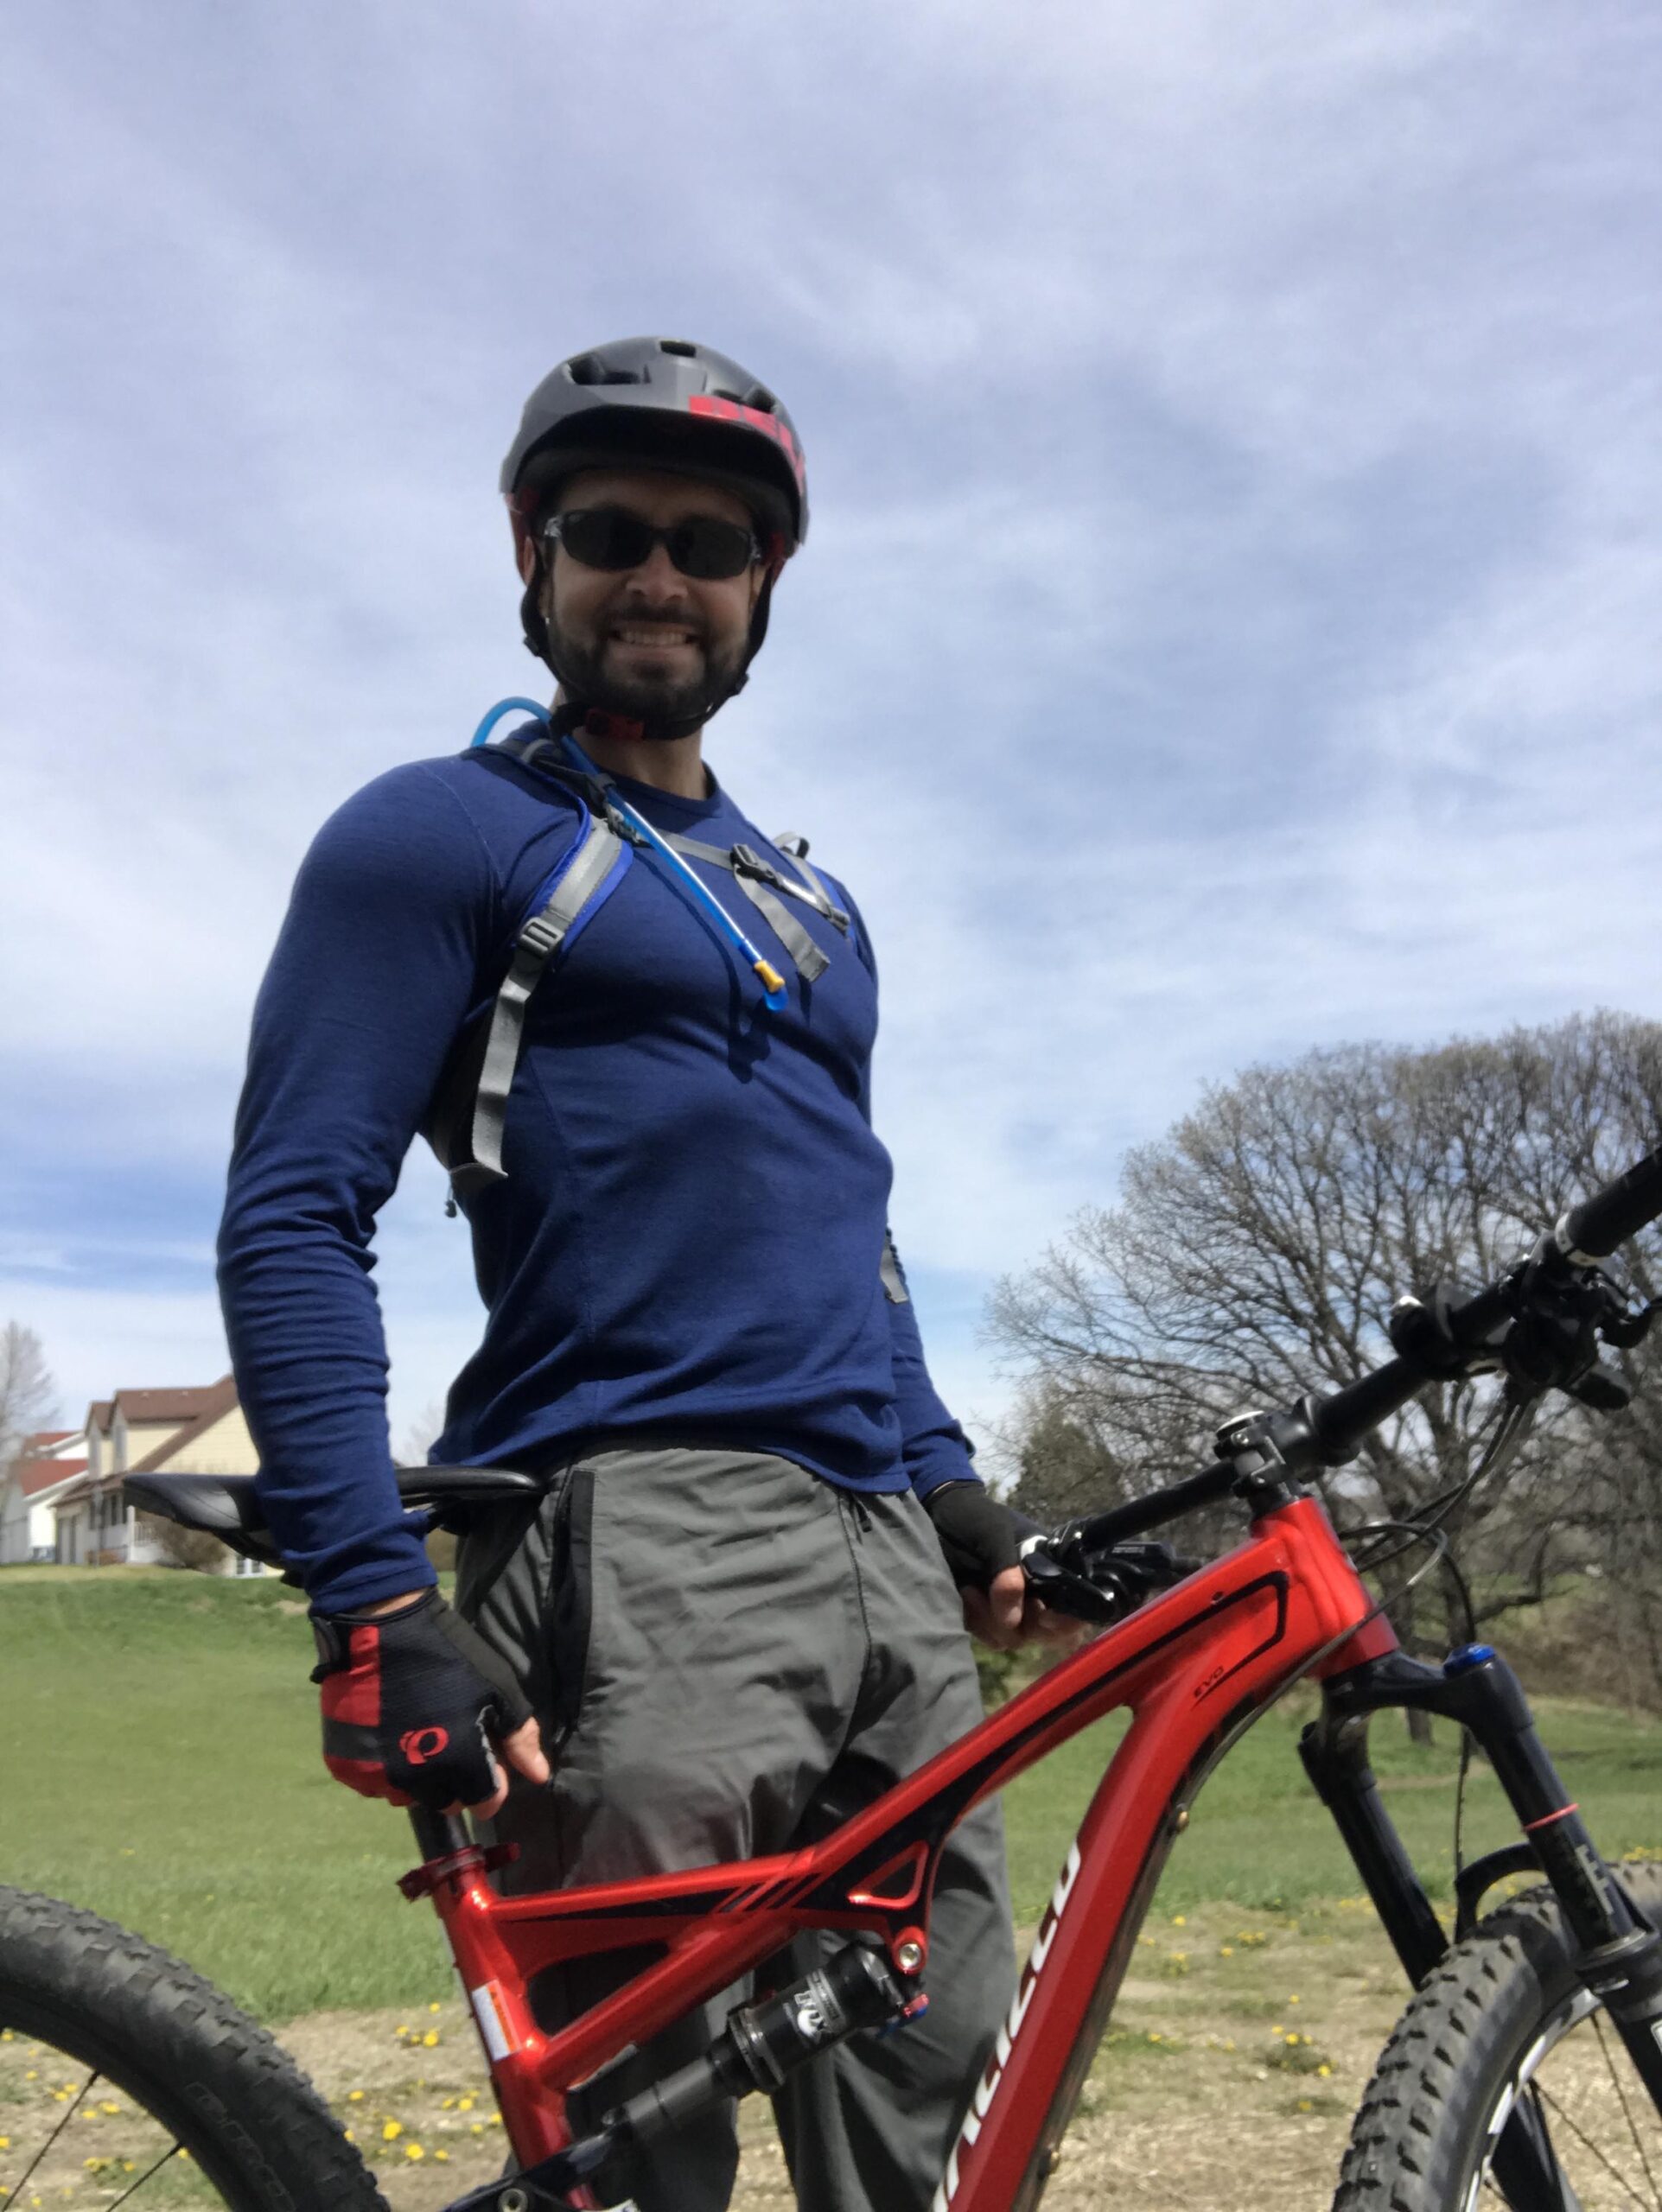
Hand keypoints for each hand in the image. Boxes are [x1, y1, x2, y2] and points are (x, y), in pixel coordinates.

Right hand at [311, 1588, 550, 1817]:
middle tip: (453, 1742)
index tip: (488, 1758)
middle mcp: (417, 1783)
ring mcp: (378, 1777)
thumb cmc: (448, 1657)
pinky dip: (386, 1767)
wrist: (381, 1628)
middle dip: (458, 1781)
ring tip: (420, 1737)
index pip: (485, 1802)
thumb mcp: (498, 1691)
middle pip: (447, 1802)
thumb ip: (520, 1738)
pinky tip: (391, 1735)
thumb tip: (539, 1776)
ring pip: (409, 1795)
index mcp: (459, 1766)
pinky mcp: (346, 1767)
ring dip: (420, 1778)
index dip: (492, 1782)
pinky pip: (375, 1782)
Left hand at [920, 1483, 1091, 1655]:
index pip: (1075, 1605)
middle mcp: (1037, 1592)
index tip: (1043, 1617)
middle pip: (1049, 1632)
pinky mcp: (987, 1617)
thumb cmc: (971, 1516)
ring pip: (1016, 1638)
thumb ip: (1005, 1569)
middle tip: (997, 1601)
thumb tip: (1013, 1619)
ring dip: (993, 1622)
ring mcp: (1012, 1607)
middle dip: (1026, 1625)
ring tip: (971, 1589)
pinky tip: (964, 1596)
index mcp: (1050, 1568)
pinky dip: (977, 1623)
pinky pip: (990, 1637)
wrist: (937, 1515)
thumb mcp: (991, 1532)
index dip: (1067, 1619)